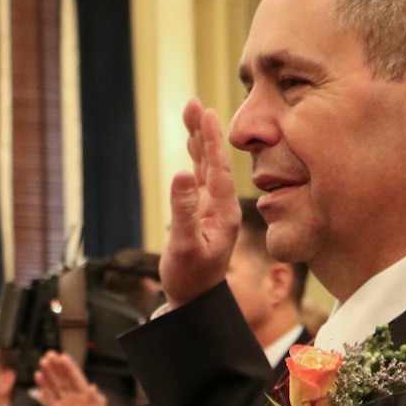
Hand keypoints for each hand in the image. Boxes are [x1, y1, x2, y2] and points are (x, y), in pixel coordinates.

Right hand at [34, 350, 108, 405]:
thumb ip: (98, 401)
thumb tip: (93, 386)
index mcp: (85, 397)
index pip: (77, 378)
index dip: (70, 367)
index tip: (63, 357)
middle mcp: (73, 398)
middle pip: (64, 378)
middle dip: (57, 366)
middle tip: (49, 355)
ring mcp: (63, 404)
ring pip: (54, 385)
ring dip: (48, 373)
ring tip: (42, 362)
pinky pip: (47, 397)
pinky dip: (42, 387)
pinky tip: (38, 377)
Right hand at [158, 99, 241, 308]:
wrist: (195, 301)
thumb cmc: (190, 279)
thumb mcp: (184, 246)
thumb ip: (184, 211)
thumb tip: (181, 174)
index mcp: (223, 212)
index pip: (218, 168)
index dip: (211, 140)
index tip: (206, 113)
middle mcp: (221, 206)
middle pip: (213, 160)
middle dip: (203, 131)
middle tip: (193, 103)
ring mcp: (213, 208)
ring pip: (205, 165)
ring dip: (198, 139)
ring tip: (190, 113)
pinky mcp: (203, 212)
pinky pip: (199, 177)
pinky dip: (195, 156)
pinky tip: (191, 142)